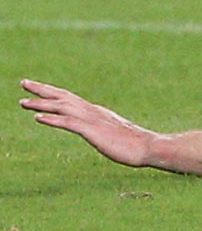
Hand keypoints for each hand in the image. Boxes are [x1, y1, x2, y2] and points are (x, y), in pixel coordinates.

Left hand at [20, 80, 158, 167]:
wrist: (149, 147)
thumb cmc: (136, 145)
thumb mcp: (116, 135)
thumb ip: (106, 131)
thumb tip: (104, 135)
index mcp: (97, 112)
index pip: (71, 99)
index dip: (54, 93)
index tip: (38, 89)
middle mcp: (93, 112)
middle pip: (64, 96)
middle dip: (42, 90)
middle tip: (24, 82)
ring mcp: (93, 120)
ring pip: (63, 107)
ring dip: (41, 104)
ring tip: (23, 102)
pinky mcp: (93, 131)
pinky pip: (68, 123)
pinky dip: (52, 119)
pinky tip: (38, 118)